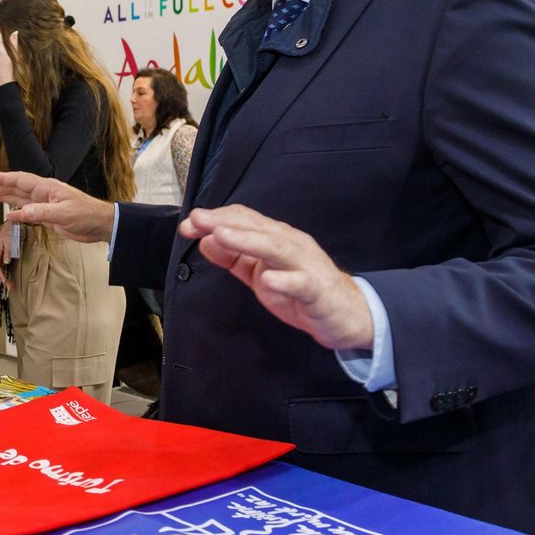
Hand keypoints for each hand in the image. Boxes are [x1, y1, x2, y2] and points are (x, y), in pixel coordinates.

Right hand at [0, 171, 113, 243]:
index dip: (4, 179)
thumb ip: (41, 213)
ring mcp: (46, 204)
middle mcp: (44, 194)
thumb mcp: (64, 214)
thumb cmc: (87, 215)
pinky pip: (28, 211)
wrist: (101, 224)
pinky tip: (8, 213)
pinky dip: (16, 211)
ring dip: (5, 197)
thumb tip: (17, 213)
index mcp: (48, 188)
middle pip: (17, 188)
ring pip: (21, 199)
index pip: (21, 181)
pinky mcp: (48, 215)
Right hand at [0, 225, 12, 289]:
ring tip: (10, 285)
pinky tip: (7, 278)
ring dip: (3, 278)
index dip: (1, 275)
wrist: (7, 229)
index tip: (5, 282)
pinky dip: (3, 274)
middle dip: (3, 280)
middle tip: (10, 287)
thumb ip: (8, 253)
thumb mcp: (10, 243)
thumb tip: (6, 263)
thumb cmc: (8, 235)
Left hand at [180, 205, 373, 351]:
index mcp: (276, 239)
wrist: (346, 315)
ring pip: (277, 248)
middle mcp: (291, 245)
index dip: (216, 219)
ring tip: (221, 236)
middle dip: (224, 223)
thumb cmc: (300, 291)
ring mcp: (307, 266)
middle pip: (257, 228)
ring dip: (248, 240)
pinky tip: (267, 280)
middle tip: (196, 220)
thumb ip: (234, 258)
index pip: (245, 220)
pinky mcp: (319, 291)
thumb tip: (204, 241)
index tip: (188, 225)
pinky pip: (302, 284)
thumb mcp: (260, 274)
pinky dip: (284, 281)